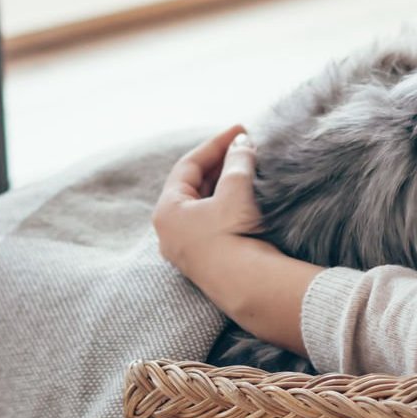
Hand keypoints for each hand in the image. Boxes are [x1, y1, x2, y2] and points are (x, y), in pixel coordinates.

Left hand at [152, 127, 318, 351]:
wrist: (248, 287)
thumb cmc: (234, 236)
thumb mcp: (235, 191)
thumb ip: (237, 162)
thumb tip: (242, 144)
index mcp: (167, 211)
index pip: (189, 165)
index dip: (216, 144)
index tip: (241, 129)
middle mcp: (169, 231)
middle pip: (194, 185)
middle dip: (221, 163)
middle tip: (246, 147)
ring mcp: (185, 249)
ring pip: (204, 205)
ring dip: (225, 184)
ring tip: (250, 168)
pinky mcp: (204, 262)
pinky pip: (211, 224)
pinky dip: (227, 205)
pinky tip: (246, 198)